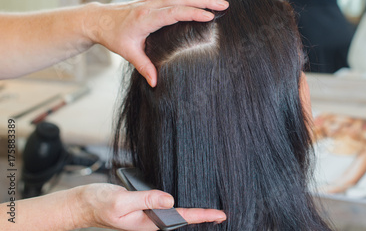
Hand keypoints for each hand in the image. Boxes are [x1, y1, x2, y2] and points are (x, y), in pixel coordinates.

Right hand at [72, 184, 225, 230]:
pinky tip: (185, 202)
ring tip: (210, 211)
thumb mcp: (122, 200)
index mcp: (148, 223)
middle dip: (201, 217)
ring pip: (174, 214)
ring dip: (191, 212)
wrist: (84, 203)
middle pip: (181, 219)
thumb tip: (170, 200)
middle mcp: (151, 222)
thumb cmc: (100, 203)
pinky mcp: (145, 209)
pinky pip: (165, 208)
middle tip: (222, 213)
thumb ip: (147, 199)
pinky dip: (178, 205)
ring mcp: (148, 216)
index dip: (202, 216)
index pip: (181, 219)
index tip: (220, 214)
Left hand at [84, 0, 228, 86]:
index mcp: (146, 18)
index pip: (173, 13)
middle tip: (225, 3)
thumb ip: (144, 66)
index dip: (192, 13)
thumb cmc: (114, 36)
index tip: (210, 17)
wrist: (100, 19)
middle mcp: (153, 4)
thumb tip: (156, 83)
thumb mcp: (127, 52)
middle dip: (206, 0)